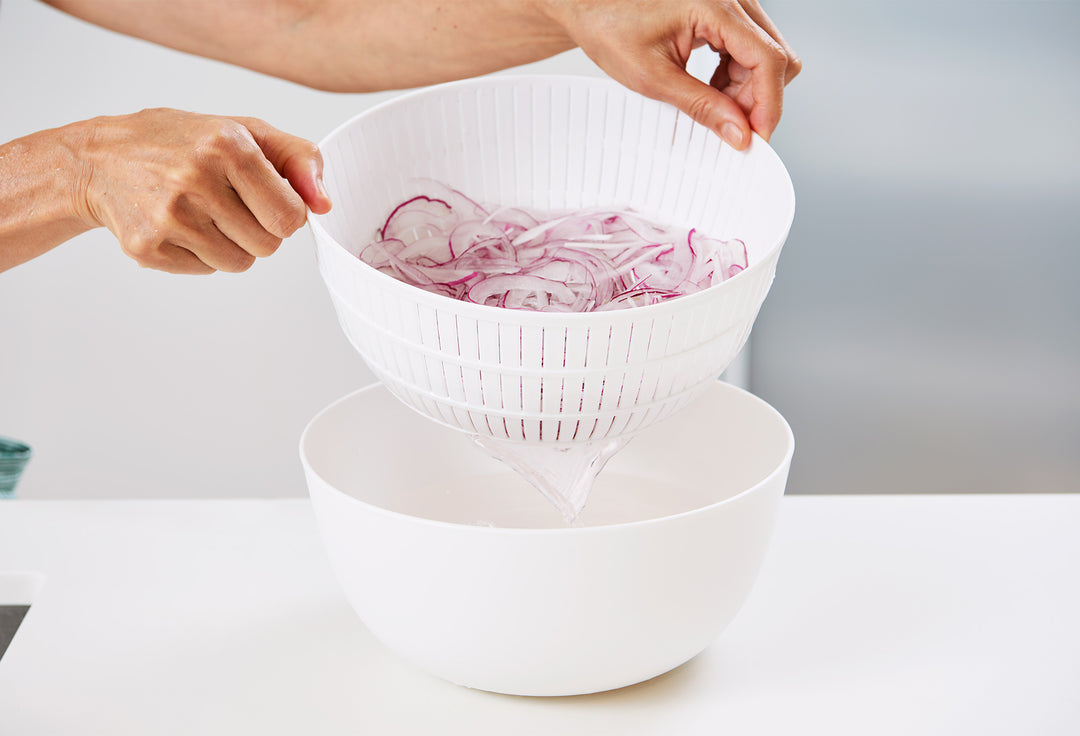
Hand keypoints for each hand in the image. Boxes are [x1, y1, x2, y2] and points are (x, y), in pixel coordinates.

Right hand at [73, 108, 331, 273]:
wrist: (100, 159)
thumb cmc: (183, 144)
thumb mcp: (244, 132)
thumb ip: (298, 159)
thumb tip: (324, 204)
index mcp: (227, 146)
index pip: (291, 217)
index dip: (286, 215)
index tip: (267, 200)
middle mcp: (196, 179)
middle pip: (268, 245)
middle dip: (259, 231)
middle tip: (229, 205)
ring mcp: (168, 216)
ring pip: (240, 262)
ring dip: (232, 244)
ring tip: (203, 213)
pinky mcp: (146, 246)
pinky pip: (206, 270)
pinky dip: (201, 254)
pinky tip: (178, 224)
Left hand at [545, 0, 800, 148]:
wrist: (590, 4)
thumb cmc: (610, 27)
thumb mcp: (653, 77)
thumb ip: (701, 106)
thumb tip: (739, 134)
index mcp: (715, 5)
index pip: (767, 59)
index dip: (766, 106)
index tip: (755, 140)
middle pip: (774, 57)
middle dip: (757, 100)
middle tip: (731, 131)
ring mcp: (732, 2)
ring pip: (766, 54)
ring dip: (747, 90)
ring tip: (715, 110)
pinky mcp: (726, 11)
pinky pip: (750, 47)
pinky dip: (737, 76)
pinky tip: (713, 91)